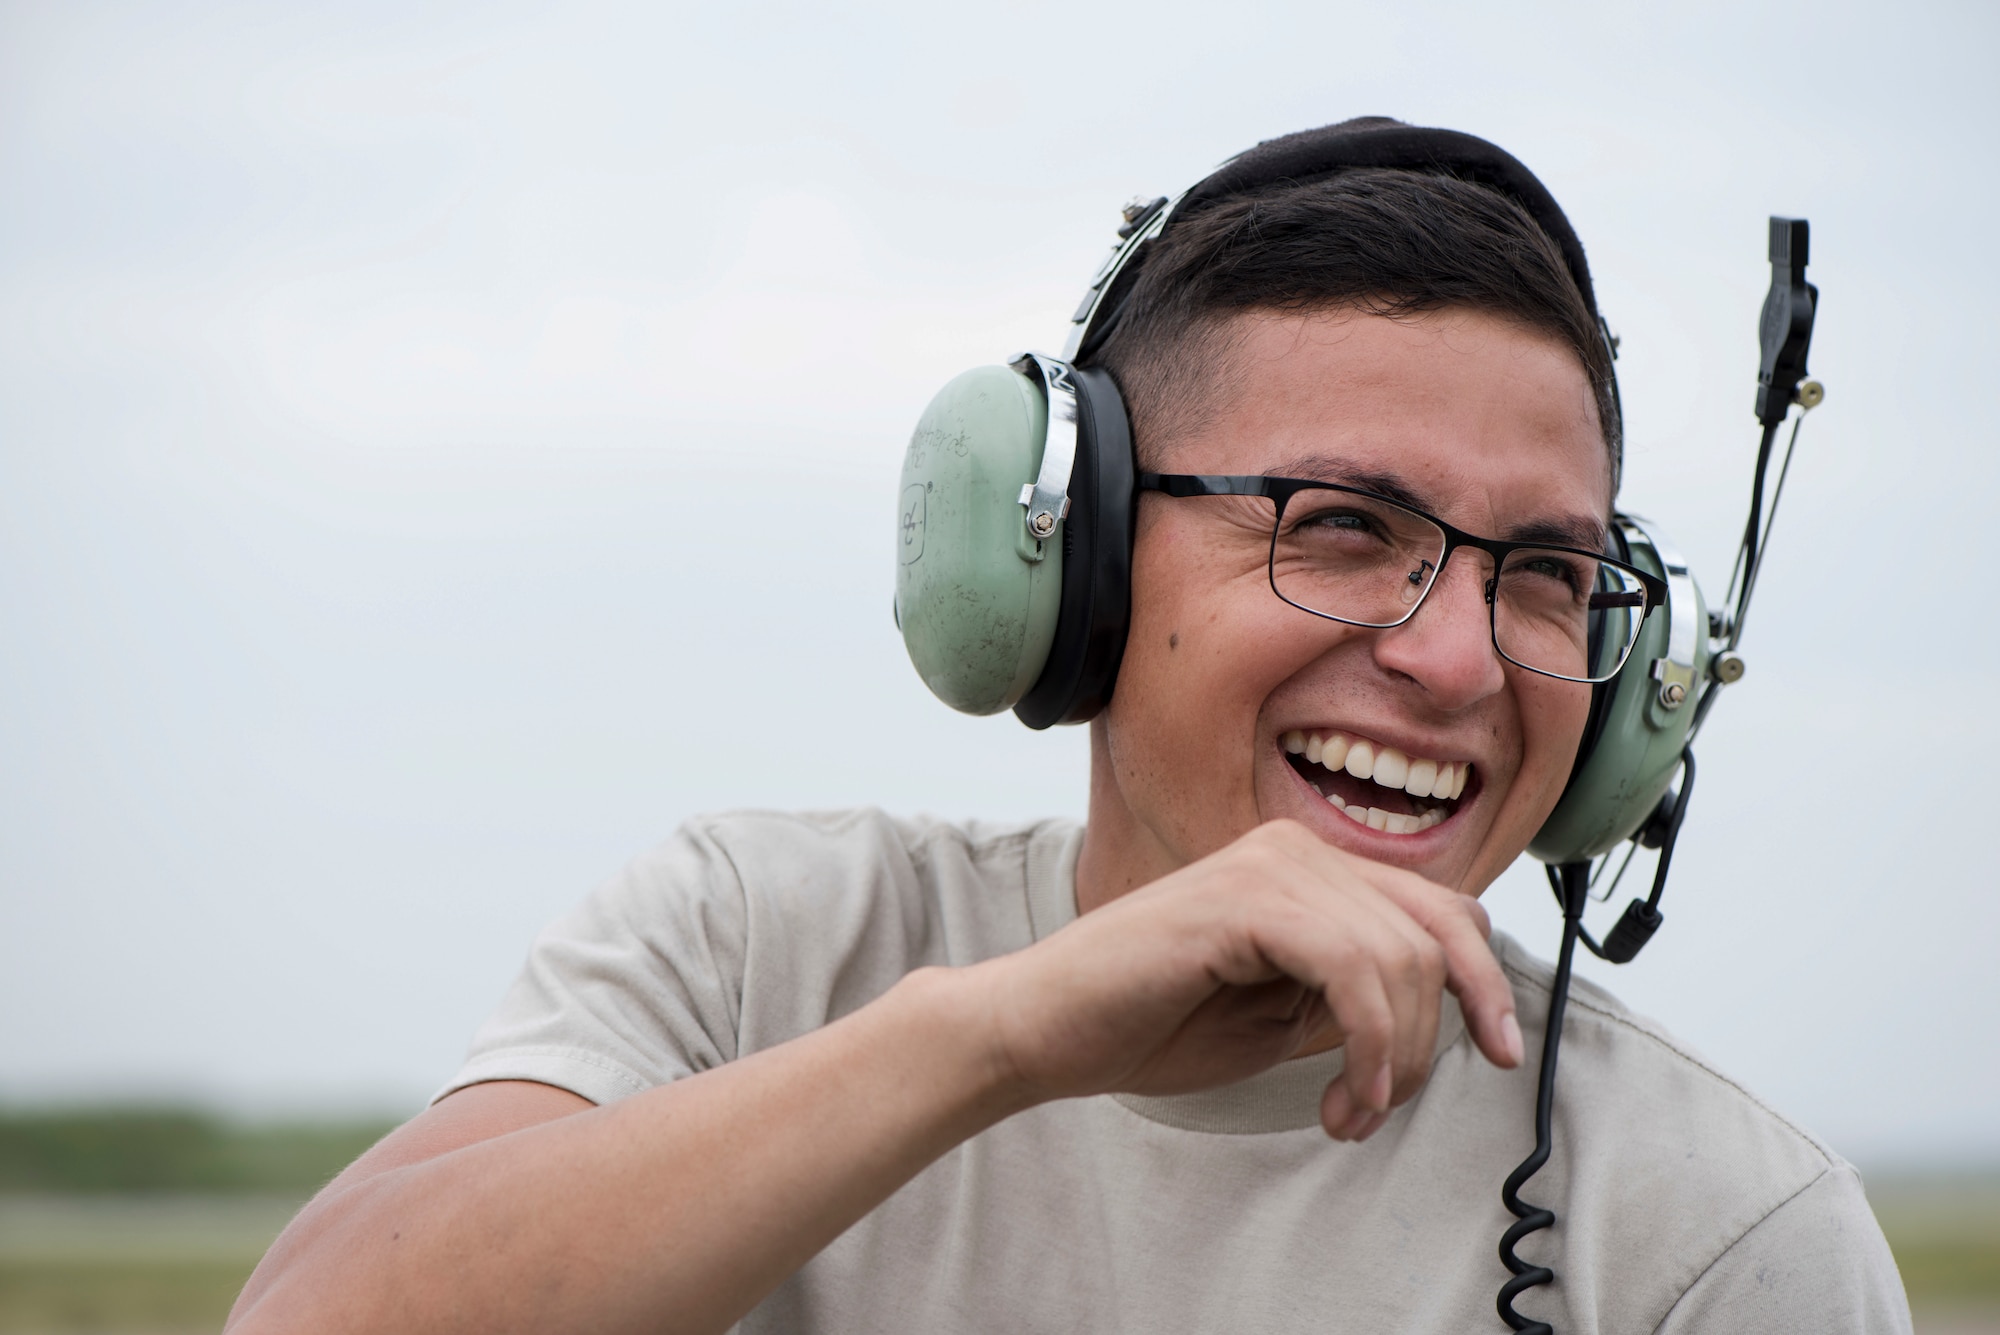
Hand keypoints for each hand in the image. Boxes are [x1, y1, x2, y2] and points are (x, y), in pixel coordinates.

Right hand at [972, 819, 1524, 1139]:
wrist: (1046, 1029)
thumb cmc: (1151, 1023)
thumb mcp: (1286, 1013)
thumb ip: (1356, 994)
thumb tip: (1447, 1010)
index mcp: (1309, 865)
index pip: (1443, 910)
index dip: (1483, 984)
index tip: (1496, 1053)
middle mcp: (1296, 847)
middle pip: (1439, 934)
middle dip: (1438, 1036)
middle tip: (1384, 1106)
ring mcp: (1270, 863)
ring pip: (1405, 958)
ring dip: (1395, 1058)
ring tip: (1350, 1112)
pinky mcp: (1244, 898)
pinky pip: (1356, 969)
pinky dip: (1371, 1046)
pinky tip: (1343, 1097)